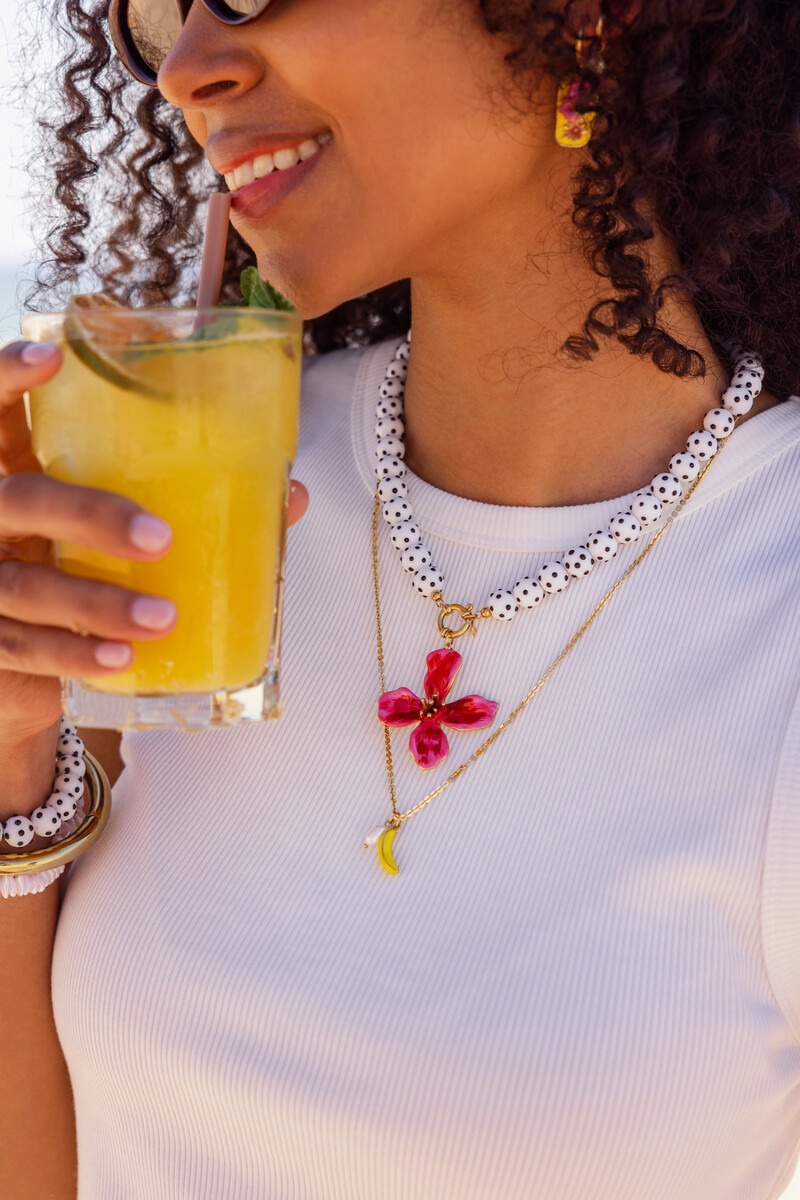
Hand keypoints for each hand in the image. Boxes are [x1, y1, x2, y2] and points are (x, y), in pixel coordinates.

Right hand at [0, 339, 308, 743]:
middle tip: (161, 538)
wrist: (16, 670)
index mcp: (12, 475)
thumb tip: (290, 495)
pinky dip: (74, 654)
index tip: (52, 358)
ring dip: (96, 602)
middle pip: (17, 501)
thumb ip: (188, 505)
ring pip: (23, 586)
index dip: (6, 382)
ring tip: (164, 618)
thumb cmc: (75, 574)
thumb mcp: (110, 533)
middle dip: (87, 515)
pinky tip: (121, 657)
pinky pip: (20, 648)